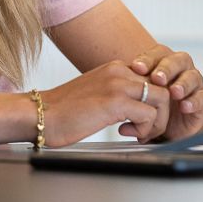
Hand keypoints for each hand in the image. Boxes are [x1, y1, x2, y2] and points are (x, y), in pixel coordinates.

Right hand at [40, 61, 169, 146]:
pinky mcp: (116, 102)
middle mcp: (120, 71)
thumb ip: (116, 93)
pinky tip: (125, 133)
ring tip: (138, 133)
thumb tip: (136, 108)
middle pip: (162, 87)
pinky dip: (144, 129)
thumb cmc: (64, 111)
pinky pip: (149, 115)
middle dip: (160, 112)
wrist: (40, 114)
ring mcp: (119, 84)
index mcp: (115, 67)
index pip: (153, 78)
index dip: (153, 101)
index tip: (144, 117)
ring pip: (162, 98)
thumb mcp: (96, 92)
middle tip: (146, 130)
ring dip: (156, 121)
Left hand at [131, 44, 202, 141]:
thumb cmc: (154, 103)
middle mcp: (181, 69)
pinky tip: (185, 106)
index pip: (157, 54)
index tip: (136, 68)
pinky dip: (194, 101)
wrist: (174, 123)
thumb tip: (114, 100)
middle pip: (178, 60)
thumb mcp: (141, 95)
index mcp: (164, 62)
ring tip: (174, 92)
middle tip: (157, 78)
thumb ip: (130, 93)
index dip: (148, 59)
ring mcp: (194, 83)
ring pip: (193, 77)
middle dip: (167, 68)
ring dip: (183, 83)